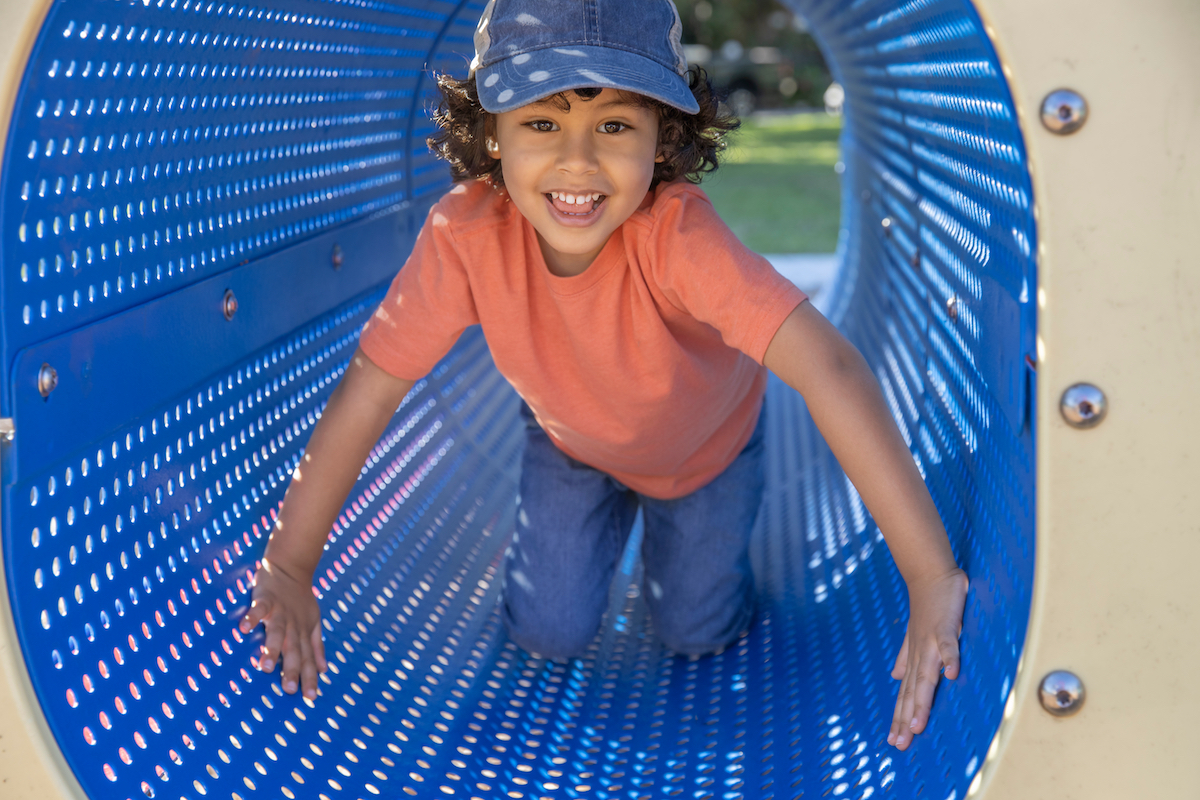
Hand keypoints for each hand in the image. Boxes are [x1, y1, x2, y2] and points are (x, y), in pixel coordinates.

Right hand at [239, 557, 327, 699]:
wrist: (291, 567)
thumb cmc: (300, 599)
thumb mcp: (313, 623)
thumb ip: (317, 646)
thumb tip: (324, 669)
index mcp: (303, 633)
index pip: (308, 659)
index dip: (309, 678)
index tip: (310, 698)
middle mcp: (293, 625)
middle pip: (293, 650)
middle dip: (292, 669)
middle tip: (289, 690)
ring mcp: (279, 612)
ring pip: (277, 632)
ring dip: (272, 648)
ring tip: (265, 666)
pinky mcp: (265, 598)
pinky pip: (258, 608)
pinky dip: (252, 616)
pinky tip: (244, 628)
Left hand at [887, 568, 967, 749]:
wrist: (930, 575)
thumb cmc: (927, 607)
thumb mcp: (914, 636)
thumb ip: (906, 657)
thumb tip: (896, 676)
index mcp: (914, 657)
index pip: (905, 693)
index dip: (899, 716)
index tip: (894, 742)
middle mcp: (919, 653)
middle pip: (911, 691)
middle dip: (905, 718)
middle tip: (900, 744)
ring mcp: (930, 640)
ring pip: (926, 674)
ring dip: (922, 699)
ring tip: (917, 723)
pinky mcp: (945, 626)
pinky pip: (949, 644)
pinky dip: (950, 658)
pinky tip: (953, 675)